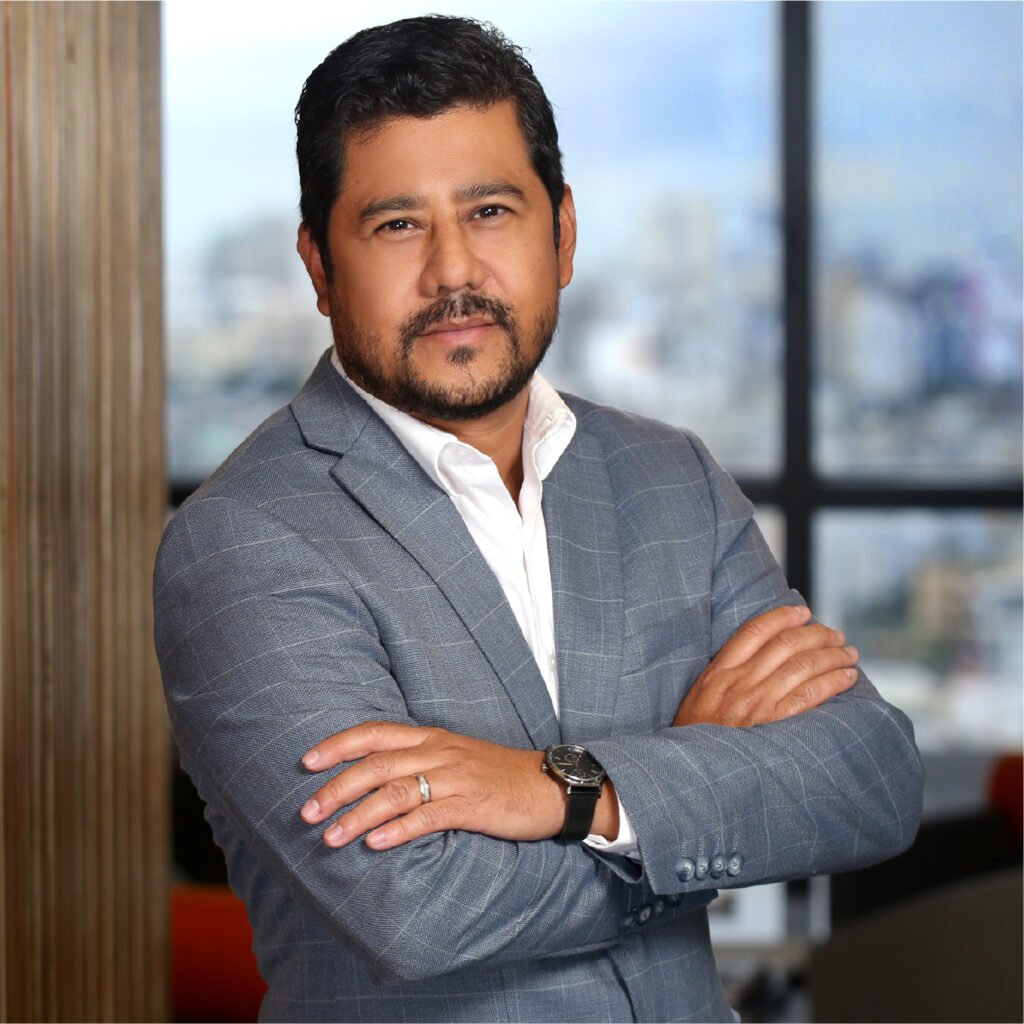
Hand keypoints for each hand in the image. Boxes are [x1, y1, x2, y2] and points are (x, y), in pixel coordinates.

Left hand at [299, 723, 617, 849]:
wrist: (550, 786)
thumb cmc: (499, 776)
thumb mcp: (456, 758)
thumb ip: (419, 762)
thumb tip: (373, 779)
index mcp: (432, 737)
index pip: (376, 732)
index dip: (339, 745)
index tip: (306, 761)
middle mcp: (440, 752)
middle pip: (378, 763)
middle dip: (337, 787)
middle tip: (307, 812)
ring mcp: (456, 778)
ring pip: (397, 791)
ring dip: (358, 815)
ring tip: (331, 837)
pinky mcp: (473, 806)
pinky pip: (428, 816)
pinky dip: (398, 830)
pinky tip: (375, 844)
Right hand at [673, 605, 858, 727]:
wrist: (692, 774)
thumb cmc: (697, 737)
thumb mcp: (699, 698)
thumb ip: (724, 677)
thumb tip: (759, 659)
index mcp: (717, 672)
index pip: (754, 631)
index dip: (781, 616)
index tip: (802, 611)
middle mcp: (738, 682)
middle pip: (785, 645)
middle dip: (816, 635)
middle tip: (835, 635)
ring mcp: (756, 702)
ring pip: (803, 666)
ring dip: (832, 656)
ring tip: (849, 654)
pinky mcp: (774, 724)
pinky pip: (810, 694)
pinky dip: (833, 682)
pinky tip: (847, 678)